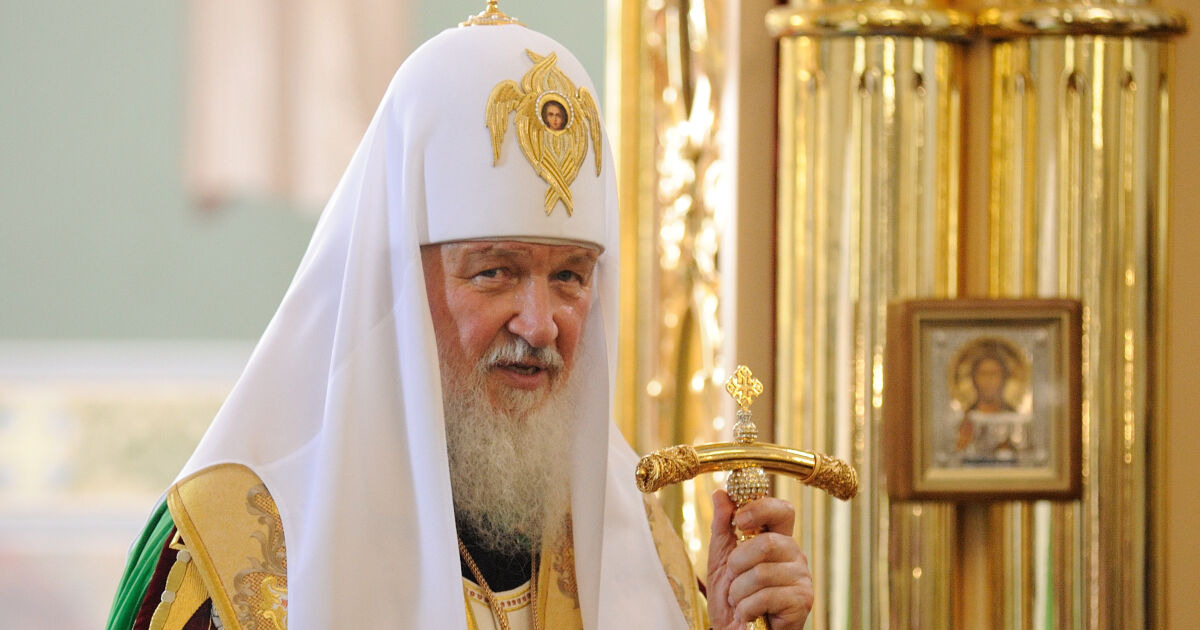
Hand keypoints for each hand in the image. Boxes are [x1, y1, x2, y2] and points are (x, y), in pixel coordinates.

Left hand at [706, 490, 812, 629]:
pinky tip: (749, 614)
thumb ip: (722, 526)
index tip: (738, 521)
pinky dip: (747, 608)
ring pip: (762, 573)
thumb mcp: (720, 559)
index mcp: (778, 539)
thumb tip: (721, 493)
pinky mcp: (802, 601)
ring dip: (739, 591)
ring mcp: (801, 578)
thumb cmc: (733, 598)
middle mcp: (795, 555)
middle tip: (734, 577)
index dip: (760, 508)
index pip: (782, 510)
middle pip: (767, 543)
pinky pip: (766, 596)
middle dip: (738, 563)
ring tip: (741, 601)